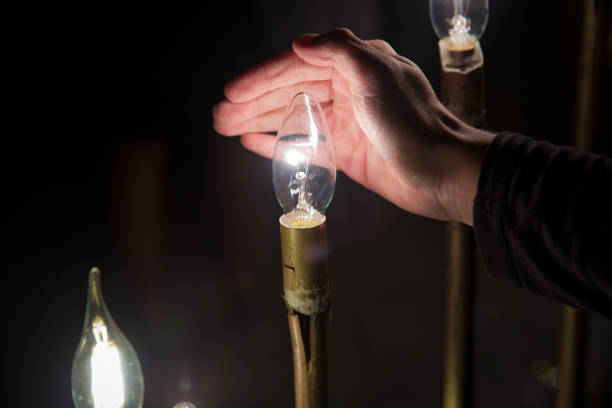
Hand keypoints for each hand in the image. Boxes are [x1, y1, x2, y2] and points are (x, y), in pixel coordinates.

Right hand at [213, 28, 493, 224]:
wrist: (440, 171)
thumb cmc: (412, 123)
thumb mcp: (378, 75)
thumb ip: (340, 50)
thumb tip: (300, 42)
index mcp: (354, 66)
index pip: (297, 67)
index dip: (262, 78)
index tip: (232, 92)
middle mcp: (347, 90)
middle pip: (290, 92)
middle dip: (253, 103)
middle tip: (219, 116)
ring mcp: (345, 122)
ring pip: (293, 117)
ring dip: (259, 122)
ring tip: (227, 128)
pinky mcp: (345, 152)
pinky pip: (305, 143)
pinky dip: (279, 142)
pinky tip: (254, 142)